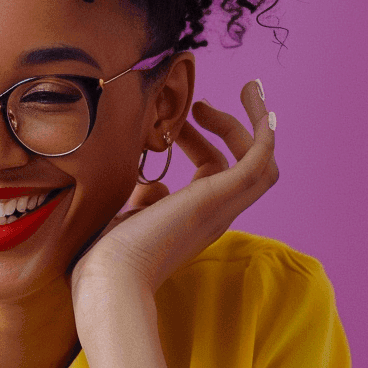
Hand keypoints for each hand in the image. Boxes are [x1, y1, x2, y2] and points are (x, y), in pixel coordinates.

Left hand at [71, 79, 277, 300]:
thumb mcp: (123, 217)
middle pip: (242, 166)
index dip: (197, 142)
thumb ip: (139, 199)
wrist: (109, 278)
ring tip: (248, 90)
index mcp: (192, 220)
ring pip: (260, 162)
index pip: (211, 174)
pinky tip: (254, 96)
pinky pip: (259, 157)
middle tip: (198, 106)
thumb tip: (150, 182)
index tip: (172, 127)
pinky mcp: (221, 195)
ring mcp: (222, 206)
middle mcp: (214, 214)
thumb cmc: (106, 258)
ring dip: (253, 124)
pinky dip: (261, 126)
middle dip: (227, 130)